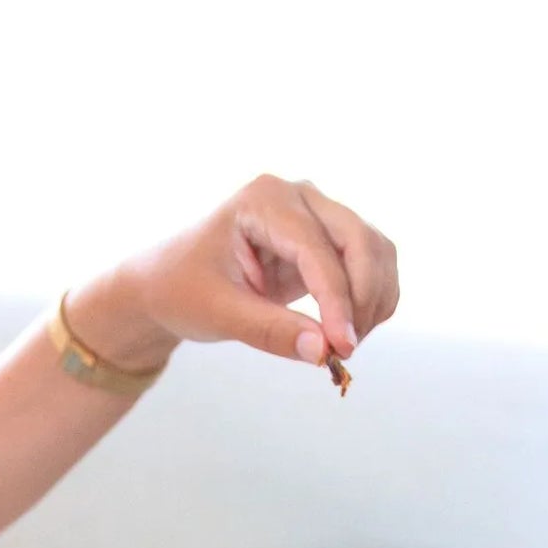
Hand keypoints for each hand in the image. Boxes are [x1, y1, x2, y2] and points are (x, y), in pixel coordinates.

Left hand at [66, 177, 398, 375]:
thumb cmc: (184, 290)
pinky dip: (373, 302)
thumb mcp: (219, 313)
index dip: (337, 301)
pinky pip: (372, 267)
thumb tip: (324, 352)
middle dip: (363, 299)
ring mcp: (318, 215)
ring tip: (342, 345)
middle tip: (345, 351)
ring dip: (374, 302)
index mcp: (264, 199)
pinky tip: (346, 332)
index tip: (343, 348)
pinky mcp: (329, 242)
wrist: (171, 283)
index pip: (317, 249)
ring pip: (375, 252)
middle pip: (360, 240)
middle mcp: (299, 196)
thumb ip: (270, 332)